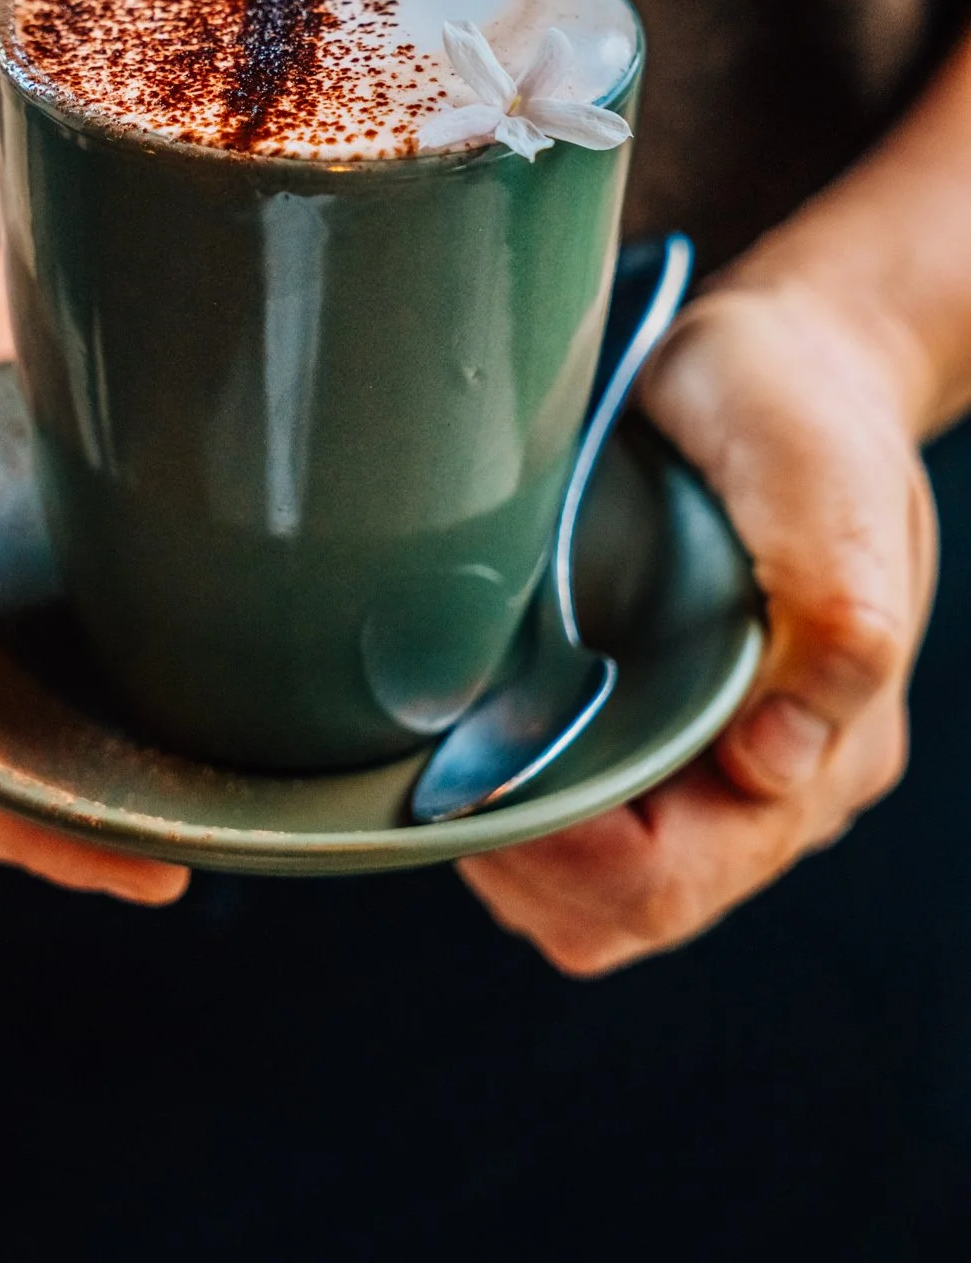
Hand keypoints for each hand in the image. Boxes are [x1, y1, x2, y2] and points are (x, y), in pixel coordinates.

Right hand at [0, 25, 186, 905]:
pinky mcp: (7, 513)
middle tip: (214, 841)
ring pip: (35, 685)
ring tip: (247, 785)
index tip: (130, 862)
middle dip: (88, 806)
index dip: (7, 820)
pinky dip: (138, 638)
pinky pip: (71, 599)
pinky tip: (232, 657)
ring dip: (124, 737)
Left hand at [460, 273, 936, 972]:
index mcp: (828, 749)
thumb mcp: (822, 474)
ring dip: (503, 840)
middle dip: (511, 860)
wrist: (792, 353)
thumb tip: (775, 761)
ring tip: (445, 744)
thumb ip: (831, 608)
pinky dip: (510, 800)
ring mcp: (709, 763)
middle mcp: (771, 783)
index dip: (556, 853)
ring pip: (582, 890)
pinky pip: (573, 826)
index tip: (467, 772)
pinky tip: (473, 724)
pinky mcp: (656, 732)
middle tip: (430, 764)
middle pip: (619, 910)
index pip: (673, 879)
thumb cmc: (800, 403)